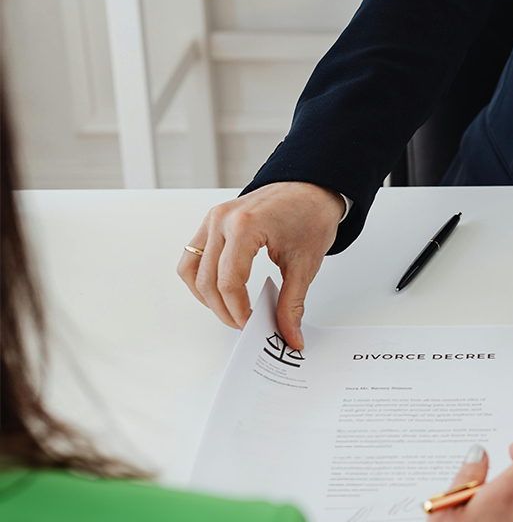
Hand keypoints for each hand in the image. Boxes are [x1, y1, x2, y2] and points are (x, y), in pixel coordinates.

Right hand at [176, 181, 343, 348]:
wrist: (312, 187)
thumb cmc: (311, 214)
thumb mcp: (305, 263)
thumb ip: (293, 302)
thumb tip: (289, 334)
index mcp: (245, 226)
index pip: (229, 282)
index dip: (238, 311)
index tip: (252, 324)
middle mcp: (222, 220)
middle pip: (206, 280)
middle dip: (223, 310)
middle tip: (244, 324)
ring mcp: (213, 218)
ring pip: (191, 269)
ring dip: (206, 296)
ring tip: (231, 311)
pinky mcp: (212, 221)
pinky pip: (193, 255)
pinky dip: (201, 277)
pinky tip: (221, 291)